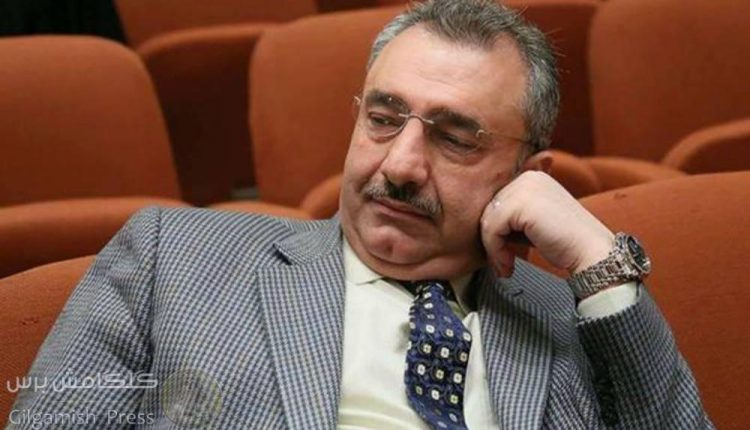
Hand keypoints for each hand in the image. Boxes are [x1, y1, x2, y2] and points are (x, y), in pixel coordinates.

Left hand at [480, 171, 613, 277]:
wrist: (591, 251)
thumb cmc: (566, 242)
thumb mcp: (536, 220)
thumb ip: (514, 215)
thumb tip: (483, 224)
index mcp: (532, 177)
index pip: (498, 202)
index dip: (497, 229)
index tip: (503, 252)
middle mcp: (528, 177)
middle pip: (490, 210)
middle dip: (492, 240)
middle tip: (503, 263)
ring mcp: (524, 188)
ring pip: (488, 220)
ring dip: (493, 248)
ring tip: (505, 266)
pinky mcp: (520, 205)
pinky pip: (491, 229)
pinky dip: (495, 251)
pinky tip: (508, 265)